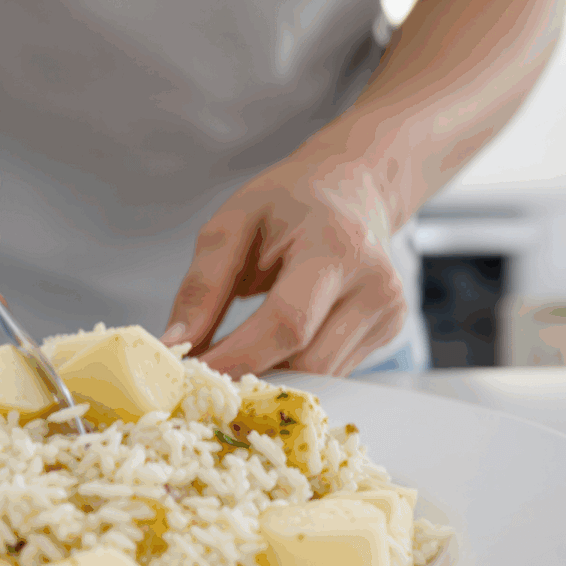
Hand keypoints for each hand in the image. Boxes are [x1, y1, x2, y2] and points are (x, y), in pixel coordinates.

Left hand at [162, 152, 406, 377]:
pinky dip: (295, 367)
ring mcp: (388, 311)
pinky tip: (272, 346)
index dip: (240, 357)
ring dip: (272, 376)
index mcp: (337, 246)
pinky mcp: (389, 331)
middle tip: (205, 373)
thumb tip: (176, 343)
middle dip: (251, 374)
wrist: (353, 188)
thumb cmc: (291, 201)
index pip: (289, 322)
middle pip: (308, 361)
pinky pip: (333, 370)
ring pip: (321, 376)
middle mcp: (375, 283)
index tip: (195, 374)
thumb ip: (203, 284)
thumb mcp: (234, 221)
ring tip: (234, 355)